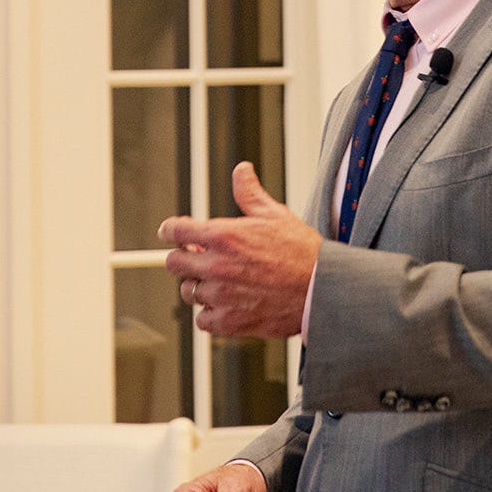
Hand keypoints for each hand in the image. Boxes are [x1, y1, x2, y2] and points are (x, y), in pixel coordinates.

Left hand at [158, 162, 321, 337]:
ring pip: (189, 292)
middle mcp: (217, 265)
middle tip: (198, 259)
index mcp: (224, 236)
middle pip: (174, 263)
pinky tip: (226, 305)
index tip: (172, 233)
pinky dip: (210, 314)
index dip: (171, 231)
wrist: (321, 290)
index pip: (177, 231)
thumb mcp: (275, 215)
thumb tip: (241, 170)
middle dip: (183, 259)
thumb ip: (249, 193)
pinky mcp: (228, 321)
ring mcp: (220, 295)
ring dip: (199, 286)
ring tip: (219, 283)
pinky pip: (202, 320)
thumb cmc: (302, 253)